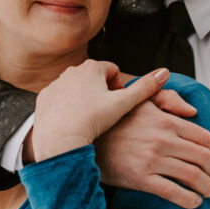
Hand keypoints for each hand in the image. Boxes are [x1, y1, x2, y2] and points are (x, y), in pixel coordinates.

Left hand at [31, 61, 170, 161]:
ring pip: (77, 89)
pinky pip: (60, 99)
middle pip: (94, 79)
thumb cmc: (92, 121)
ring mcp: (55, 84)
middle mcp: (71, 71)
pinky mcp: (44, 97)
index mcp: (91, 68)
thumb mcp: (123, 104)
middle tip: (105, 114)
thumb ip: (145, 88)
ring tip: (89, 120)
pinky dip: (67, 107)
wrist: (59, 140)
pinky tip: (72, 122)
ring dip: (84, 99)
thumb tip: (165, 72)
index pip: (112, 71)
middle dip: (102, 93)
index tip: (118, 104)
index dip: (119, 88)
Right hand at [95, 95, 209, 208]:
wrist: (84, 140)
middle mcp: (162, 140)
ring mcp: (152, 160)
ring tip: (206, 192)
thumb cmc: (113, 121)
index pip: (204, 138)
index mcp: (166, 121)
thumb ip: (168, 99)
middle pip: (203, 158)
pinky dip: (190, 200)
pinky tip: (194, 203)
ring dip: (206, 187)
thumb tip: (193, 111)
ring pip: (193, 176)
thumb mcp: (140, 101)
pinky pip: (173, 193)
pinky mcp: (140, 178)